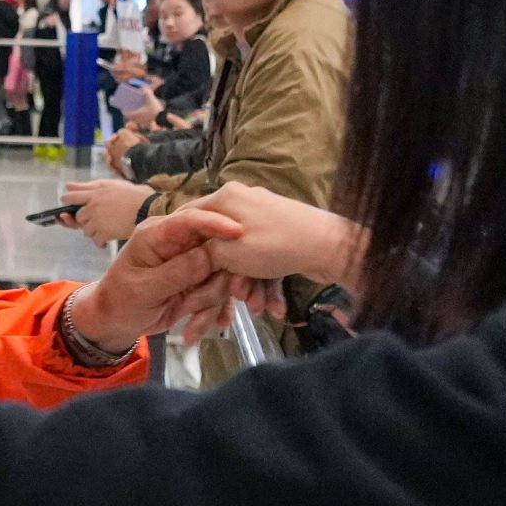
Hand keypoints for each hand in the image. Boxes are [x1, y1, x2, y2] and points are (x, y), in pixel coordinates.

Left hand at [60, 178, 147, 246]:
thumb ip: (88, 186)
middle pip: (78, 217)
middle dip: (85, 220)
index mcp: (95, 192)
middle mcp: (93, 205)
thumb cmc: (134, 195)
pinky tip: (109, 238)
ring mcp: (98, 219)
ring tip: (108, 227)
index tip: (67, 206)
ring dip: (94, 231)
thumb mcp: (111, 185)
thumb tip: (67, 185)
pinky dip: (101, 241)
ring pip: (86, 230)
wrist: (149, 209)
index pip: (71, 196)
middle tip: (98, 220)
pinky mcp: (104, 232)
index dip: (67, 201)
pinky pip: (96, 240)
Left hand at [67, 207, 234, 353]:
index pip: (191, 220)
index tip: (239, 232)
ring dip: (211, 301)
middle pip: (216, 249)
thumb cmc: (119, 301)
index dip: (217, 222)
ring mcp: (191, 262)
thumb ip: (176, 272)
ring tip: (190, 321)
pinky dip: (215, 311)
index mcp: (157, 234)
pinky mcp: (199, 281)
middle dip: (216, 281)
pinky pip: (220, 292)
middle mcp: (178, 243)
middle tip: (196, 305)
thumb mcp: (143, 289)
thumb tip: (209, 256)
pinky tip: (208, 326)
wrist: (114, 321)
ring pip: (221, 274)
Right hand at [176, 182, 362, 290]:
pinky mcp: (281, 233)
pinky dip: (266, 282)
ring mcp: (264, 218)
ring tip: (257, 307)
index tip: (176, 273)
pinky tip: (274, 307)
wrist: (329, 247)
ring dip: (248, 286)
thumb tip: (188, 257)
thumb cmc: (273, 246)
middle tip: (226, 300)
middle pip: (218, 245)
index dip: (180, 248)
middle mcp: (243, 202)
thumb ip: (201, 253)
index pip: (189, 219)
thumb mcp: (226, 252)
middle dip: (223, 279)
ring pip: (243, 257)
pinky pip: (263, 259)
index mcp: (225, 198)